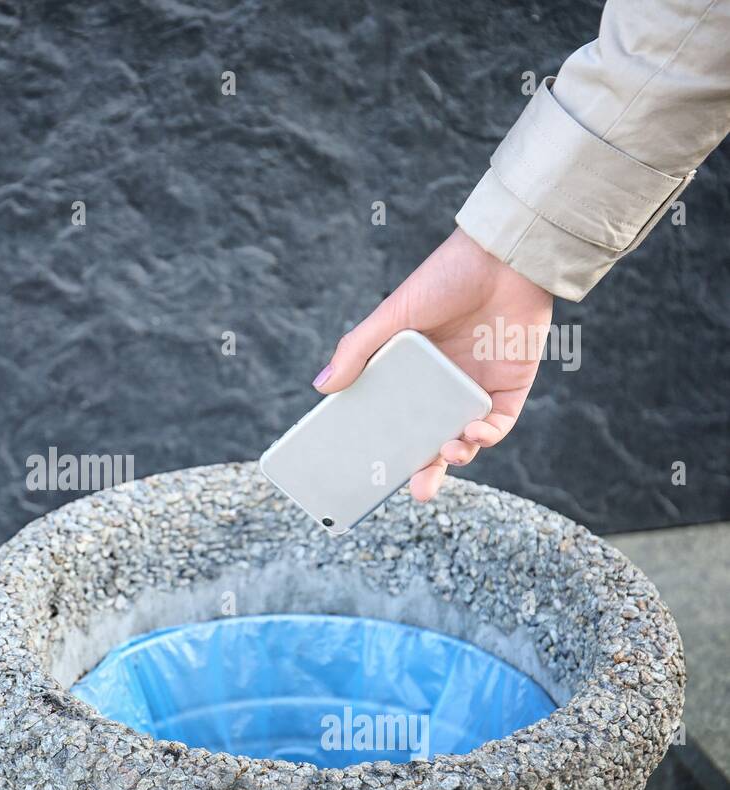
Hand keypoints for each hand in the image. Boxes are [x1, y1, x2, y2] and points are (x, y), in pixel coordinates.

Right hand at [313, 228, 553, 500]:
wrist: (505, 255)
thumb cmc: (445, 277)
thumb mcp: (392, 313)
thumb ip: (358, 349)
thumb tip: (321, 386)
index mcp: (411, 373)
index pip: (394, 420)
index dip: (386, 448)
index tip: (371, 473)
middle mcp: (442, 386)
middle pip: (430, 439)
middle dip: (425, 471)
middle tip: (417, 492)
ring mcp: (475, 387)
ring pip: (464, 439)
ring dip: (457, 456)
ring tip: (448, 453)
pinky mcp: (509, 386)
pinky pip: (499, 424)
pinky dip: (488, 436)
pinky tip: (475, 435)